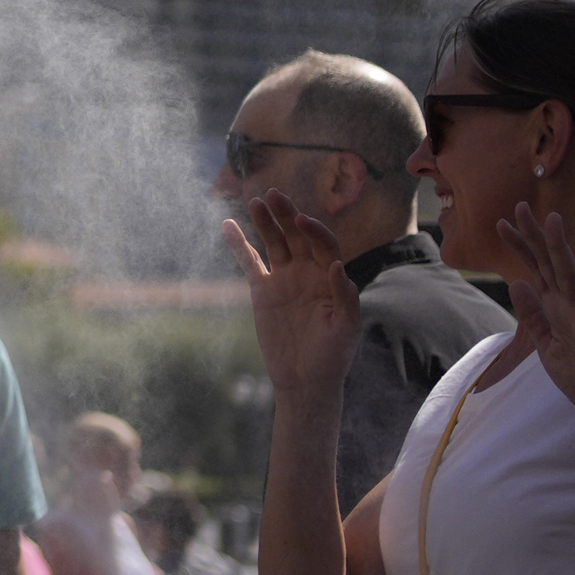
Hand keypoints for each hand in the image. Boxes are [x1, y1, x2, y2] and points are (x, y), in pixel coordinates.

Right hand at [223, 191, 363, 394]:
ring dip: (264, 222)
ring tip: (254, 201)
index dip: (314, 230)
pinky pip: (249, 262)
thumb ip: (345, 296)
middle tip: (273, 195)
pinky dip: (238, 244)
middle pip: (296, 236)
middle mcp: (308, 272)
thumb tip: (334, 265)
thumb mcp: (347, 328)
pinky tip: (228, 225)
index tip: (301, 222)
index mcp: (330, 277)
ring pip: (273, 243)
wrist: (305, 379)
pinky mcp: (263, 291)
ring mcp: (284, 279)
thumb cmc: (333, 356)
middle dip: (286, 214)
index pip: (324, 243)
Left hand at [494, 204, 574, 440]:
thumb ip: (534, 316)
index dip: (521, 247)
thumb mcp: (547, 346)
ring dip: (562, 249)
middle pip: (551, 264)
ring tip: (553, 220)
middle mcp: (573, 306)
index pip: (536, 270)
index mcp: (558, 309)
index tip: (501, 222)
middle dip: (536, 237)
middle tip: (520, 206)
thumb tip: (517, 283)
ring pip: (572, 277)